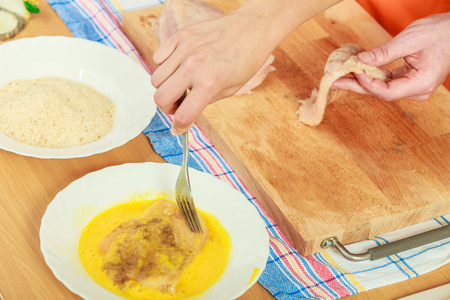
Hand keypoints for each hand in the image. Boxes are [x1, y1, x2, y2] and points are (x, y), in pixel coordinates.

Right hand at [151, 0, 341, 134]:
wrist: (251, 29)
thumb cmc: (245, 61)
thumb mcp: (230, 90)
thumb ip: (204, 101)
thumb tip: (185, 113)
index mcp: (209, 84)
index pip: (182, 116)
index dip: (179, 126)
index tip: (179, 128)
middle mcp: (193, 67)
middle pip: (160, 98)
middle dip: (168, 107)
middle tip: (178, 105)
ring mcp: (184, 50)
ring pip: (156, 79)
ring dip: (165, 87)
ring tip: (180, 85)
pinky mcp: (181, 36)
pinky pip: (159, 58)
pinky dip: (165, 66)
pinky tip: (179, 66)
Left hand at [333, 12, 449, 100]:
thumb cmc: (441, 33)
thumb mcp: (410, 40)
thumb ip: (384, 53)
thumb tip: (361, 60)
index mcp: (421, 84)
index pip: (387, 92)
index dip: (367, 84)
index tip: (353, 72)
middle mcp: (417, 91)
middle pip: (381, 93)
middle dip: (357, 86)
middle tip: (335, 81)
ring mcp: (413, 88)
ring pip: (382, 89)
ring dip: (362, 81)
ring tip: (342, 76)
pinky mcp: (409, 81)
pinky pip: (387, 82)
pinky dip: (372, 76)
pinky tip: (358, 71)